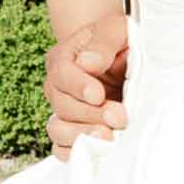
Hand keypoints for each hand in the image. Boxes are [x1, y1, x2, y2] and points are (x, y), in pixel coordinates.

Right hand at [44, 13, 129, 158]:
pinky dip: (76, 152)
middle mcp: (57, 86)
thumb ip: (103, 42)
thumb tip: (88, 63)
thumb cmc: (121, 42)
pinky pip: (61, 148)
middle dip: (91, 114)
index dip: (78, 86)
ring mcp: (63, 111)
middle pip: (61, 105)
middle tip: (119, 117)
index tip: (99, 95)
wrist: (126, 60)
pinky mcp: (72, 131)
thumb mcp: (118, 30)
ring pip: (57, 129)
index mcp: (64, 57)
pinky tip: (98, 150)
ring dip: (83, 135)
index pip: (61, 73)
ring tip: (110, 137)